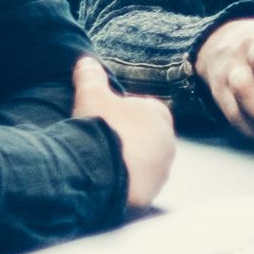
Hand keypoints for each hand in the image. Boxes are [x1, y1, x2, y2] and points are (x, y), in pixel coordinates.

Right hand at [70, 56, 174, 209]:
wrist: (105, 173)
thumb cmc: (103, 129)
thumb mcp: (91, 95)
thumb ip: (90, 76)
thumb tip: (85, 61)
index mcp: (159, 114)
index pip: (142, 109)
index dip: (121, 113)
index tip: (104, 119)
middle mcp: (167, 142)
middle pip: (143, 137)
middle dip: (125, 139)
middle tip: (100, 142)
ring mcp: (162, 169)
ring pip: (142, 163)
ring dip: (125, 163)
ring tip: (100, 164)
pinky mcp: (153, 192)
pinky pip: (137, 185)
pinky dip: (123, 183)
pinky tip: (105, 181)